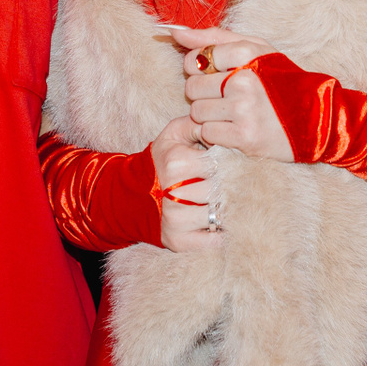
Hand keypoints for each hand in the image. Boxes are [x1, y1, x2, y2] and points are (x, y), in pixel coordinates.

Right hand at [150, 116, 222, 252]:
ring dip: (228, 209)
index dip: (228, 164)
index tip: (229, 164)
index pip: (220, 164)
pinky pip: (215, 240)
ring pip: (221, 214)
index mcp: (177, 163)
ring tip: (227, 201)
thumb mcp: (173, 134)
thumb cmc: (161, 160)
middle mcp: (174, 193)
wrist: (132, 196)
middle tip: (235, 184)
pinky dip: (224, 233)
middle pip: (222, 190)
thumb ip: (197, 124)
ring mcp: (176, 220)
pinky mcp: (179, 241)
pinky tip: (221, 222)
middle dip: (230, 187)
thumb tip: (220, 128)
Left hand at [172, 27, 291, 161]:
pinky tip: (234, 128)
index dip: (200, 68)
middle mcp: (244, 80)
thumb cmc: (281, 80)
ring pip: (197, 111)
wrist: (318, 119)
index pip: (195, 58)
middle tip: (225, 96)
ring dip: (208, 115)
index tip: (218, 74)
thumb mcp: (255, 49)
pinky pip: (207, 133)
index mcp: (246, 54)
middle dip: (203, 93)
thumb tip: (174, 32)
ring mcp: (244, 109)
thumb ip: (213, 38)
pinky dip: (215, 133)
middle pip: (192, 87)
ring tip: (231, 113)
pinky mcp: (245, 137)